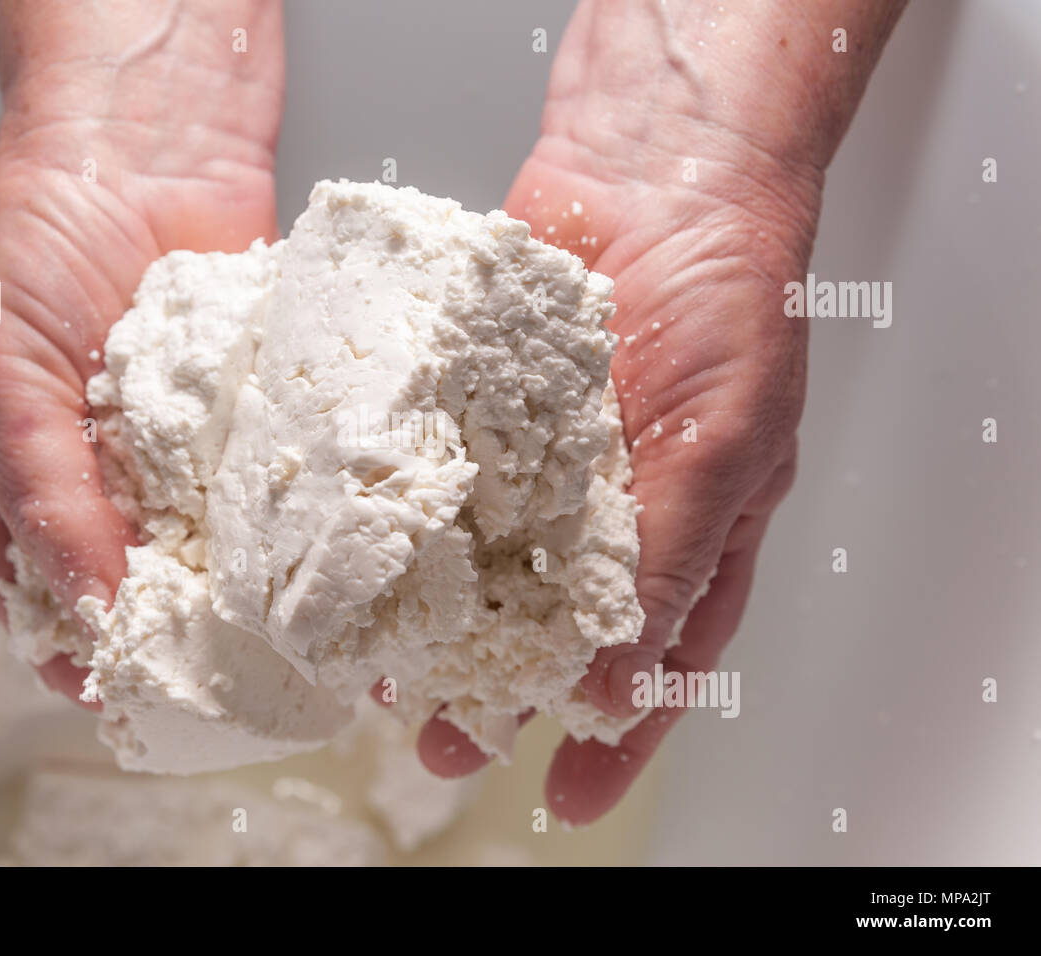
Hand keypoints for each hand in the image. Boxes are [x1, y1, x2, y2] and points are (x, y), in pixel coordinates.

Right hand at [0, 0, 283, 699]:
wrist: (140, 140)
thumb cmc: (38, 242)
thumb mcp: (4, 374)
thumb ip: (39, 489)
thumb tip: (84, 598)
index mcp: (38, 480)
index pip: (58, 596)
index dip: (92, 654)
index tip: (133, 701)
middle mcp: (121, 475)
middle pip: (156, 584)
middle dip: (191, 637)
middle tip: (236, 685)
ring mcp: (195, 449)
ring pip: (228, 544)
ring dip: (257, 589)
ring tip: (297, 636)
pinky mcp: (258, 412)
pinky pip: (282, 477)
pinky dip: (302, 513)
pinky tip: (330, 548)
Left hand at [414, 0, 903, 823]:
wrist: (657, 175)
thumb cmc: (731, 294)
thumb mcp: (726, 441)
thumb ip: (672, 559)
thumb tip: (620, 679)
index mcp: (691, 533)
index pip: (657, 661)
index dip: (619, 737)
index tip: (569, 792)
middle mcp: (609, 512)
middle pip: (552, 631)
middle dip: (502, 693)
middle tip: (447, 741)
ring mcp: (540, 467)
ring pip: (483, 569)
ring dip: (439, 627)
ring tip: (388, 675)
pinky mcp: (481, 418)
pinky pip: (440, 485)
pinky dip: (405, 527)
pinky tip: (367, 562)